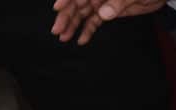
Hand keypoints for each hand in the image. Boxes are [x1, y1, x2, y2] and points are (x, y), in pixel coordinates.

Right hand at [51, 0, 165, 45]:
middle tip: (57, 30)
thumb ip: (118, 2)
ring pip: (83, 13)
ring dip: (73, 25)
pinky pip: (95, 21)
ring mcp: (102, 2)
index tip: (58, 8)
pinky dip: (87, 30)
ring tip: (64, 38)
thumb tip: (103, 13)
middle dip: (66, 16)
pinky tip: (80, 40)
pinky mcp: (109, 11)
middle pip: (78, 4)